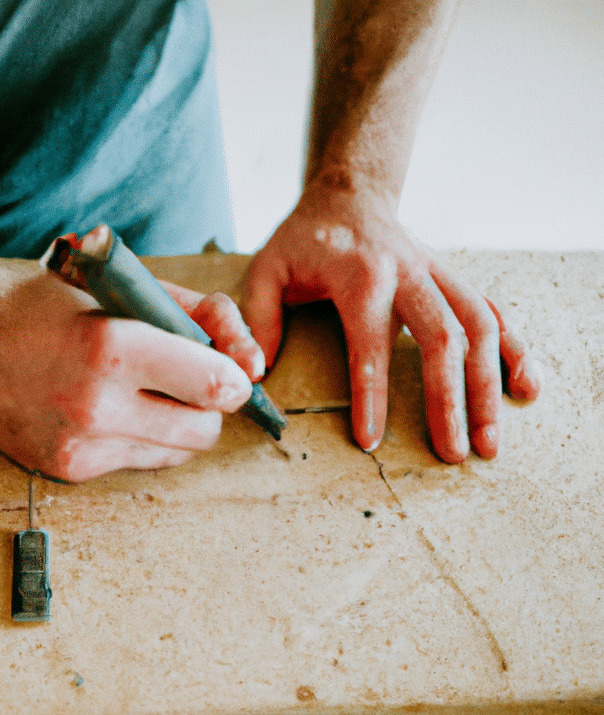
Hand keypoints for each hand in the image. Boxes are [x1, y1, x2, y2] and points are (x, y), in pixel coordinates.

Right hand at [0, 259, 254, 482]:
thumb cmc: (50, 305)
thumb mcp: (127, 288)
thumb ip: (198, 315)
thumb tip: (251, 361)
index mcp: (113, 346)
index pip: (214, 386)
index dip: (232, 380)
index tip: (228, 372)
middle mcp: (97, 405)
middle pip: (203, 432)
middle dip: (206, 408)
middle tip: (185, 384)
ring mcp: (80, 444)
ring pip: (173, 454)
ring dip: (174, 426)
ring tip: (142, 394)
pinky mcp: (68, 470)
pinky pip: (134, 463)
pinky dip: (136, 439)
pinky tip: (107, 411)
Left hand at [242, 180, 539, 461]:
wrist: (347, 193)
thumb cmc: (303, 239)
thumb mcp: (267, 270)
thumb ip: (260, 320)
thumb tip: (259, 373)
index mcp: (360, 274)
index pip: (369, 344)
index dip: (371, 395)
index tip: (370, 439)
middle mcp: (408, 273)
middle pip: (443, 339)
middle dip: (451, 400)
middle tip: (454, 453)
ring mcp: (437, 274)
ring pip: (479, 328)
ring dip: (489, 385)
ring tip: (490, 439)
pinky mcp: (452, 279)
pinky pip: (492, 313)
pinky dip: (512, 349)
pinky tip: (524, 387)